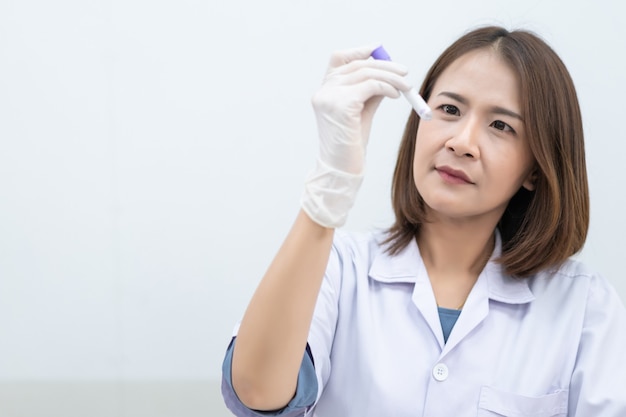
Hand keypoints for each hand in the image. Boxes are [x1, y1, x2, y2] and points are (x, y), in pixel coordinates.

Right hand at [301, 44, 409, 227]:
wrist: (343, 169)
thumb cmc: (352, 144)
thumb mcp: (362, 111)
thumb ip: (370, 91)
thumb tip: (388, 72)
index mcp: (324, 91)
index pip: (339, 59)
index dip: (359, 51)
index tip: (378, 50)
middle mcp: (323, 91)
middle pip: (357, 64)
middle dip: (385, 66)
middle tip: (405, 72)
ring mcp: (329, 97)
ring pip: (367, 73)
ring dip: (391, 77)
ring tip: (406, 87)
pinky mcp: (341, 105)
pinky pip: (371, 86)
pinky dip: (388, 87)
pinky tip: (396, 95)